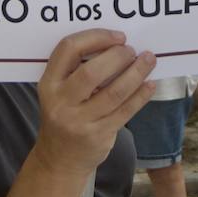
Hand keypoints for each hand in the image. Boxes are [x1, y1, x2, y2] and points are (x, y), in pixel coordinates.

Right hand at [36, 29, 156, 177]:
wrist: (59, 160)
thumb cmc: (65, 116)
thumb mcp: (59, 92)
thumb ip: (77, 70)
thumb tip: (117, 45)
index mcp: (49, 84)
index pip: (68, 49)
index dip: (95, 37)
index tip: (117, 37)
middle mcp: (60, 102)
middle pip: (91, 72)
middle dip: (117, 56)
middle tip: (132, 50)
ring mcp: (79, 121)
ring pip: (114, 92)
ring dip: (136, 73)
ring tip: (148, 60)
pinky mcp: (98, 135)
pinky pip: (125, 111)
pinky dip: (140, 95)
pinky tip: (149, 84)